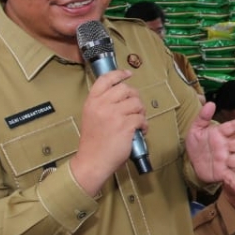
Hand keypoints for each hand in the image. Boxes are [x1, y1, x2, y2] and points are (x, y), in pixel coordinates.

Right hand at [70, 69, 147, 195]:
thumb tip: (122, 95)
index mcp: (92, 102)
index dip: (119, 74)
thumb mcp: (91, 116)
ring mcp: (114, 115)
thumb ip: (102, 104)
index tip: (127, 74)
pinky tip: (139, 131)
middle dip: (134, 97)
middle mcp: (102, 105)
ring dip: (141, 112)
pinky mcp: (125, 126)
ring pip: (137, 103)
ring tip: (137, 122)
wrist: (92, 161)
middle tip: (135, 107)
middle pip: (126, 89)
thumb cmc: (93, 142)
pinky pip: (141, 119)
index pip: (105, 79)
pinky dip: (144, 125)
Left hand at [185, 102, 234, 194]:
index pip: (232, 127)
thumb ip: (203, 116)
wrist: (191, 161)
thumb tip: (210, 103)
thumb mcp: (195, 128)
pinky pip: (230, 178)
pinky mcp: (222, 172)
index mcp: (219, 135)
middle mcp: (225, 147)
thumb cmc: (197, 143)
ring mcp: (225, 160)